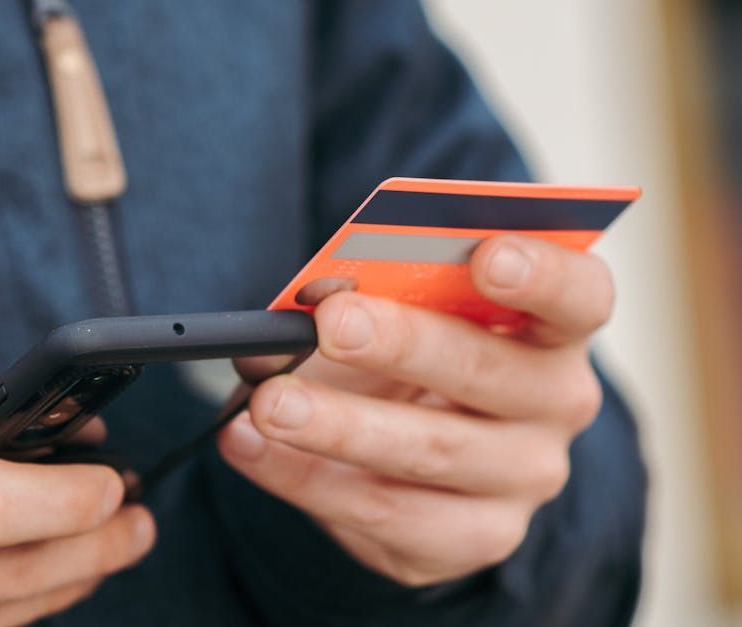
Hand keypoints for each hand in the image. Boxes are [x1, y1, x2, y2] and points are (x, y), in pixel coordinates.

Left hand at [219, 235, 610, 585]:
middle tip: (331, 323)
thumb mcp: (388, 314)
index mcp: (552, 329)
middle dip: (403, 344)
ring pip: (429, 452)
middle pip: (488, 372)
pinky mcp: (472, 539)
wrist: (406, 450)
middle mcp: (557, 405)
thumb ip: (358, 296)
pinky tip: (248, 448)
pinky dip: (305, 479)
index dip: (541, 274)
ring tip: (268, 402)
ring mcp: (522, 479)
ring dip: (339, 425)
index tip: (486, 255)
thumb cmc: (403, 357)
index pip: (578, 297)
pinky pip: (385, 515)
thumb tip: (299, 306)